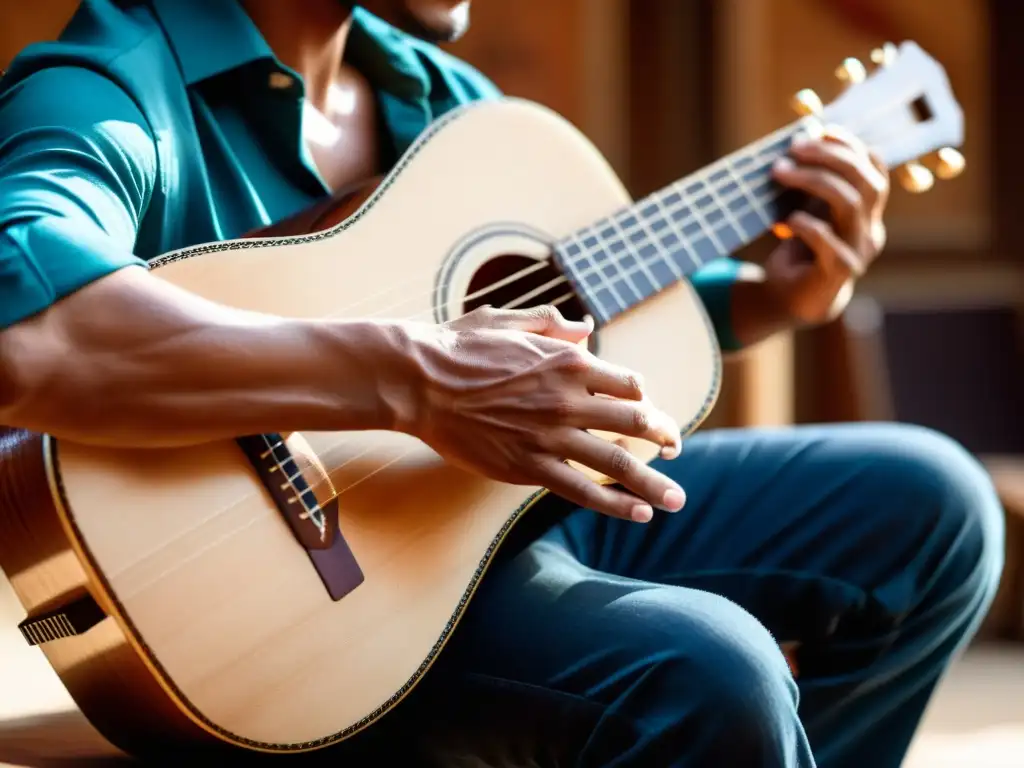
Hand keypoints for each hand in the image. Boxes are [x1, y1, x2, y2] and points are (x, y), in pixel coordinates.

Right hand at [396, 305, 685, 521]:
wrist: (419, 382)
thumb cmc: (458, 348)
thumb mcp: (508, 321)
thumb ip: (551, 325)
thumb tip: (585, 328)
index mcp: (568, 361)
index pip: (630, 384)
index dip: (646, 401)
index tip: (649, 413)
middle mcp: (568, 399)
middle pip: (636, 422)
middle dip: (664, 438)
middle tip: (676, 450)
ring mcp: (550, 436)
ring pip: (618, 463)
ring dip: (654, 483)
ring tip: (676, 500)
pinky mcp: (528, 467)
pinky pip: (582, 490)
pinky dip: (615, 504)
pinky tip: (638, 514)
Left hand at [766, 125, 889, 325]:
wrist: (790, 299)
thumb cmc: (799, 250)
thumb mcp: (808, 208)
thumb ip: (812, 182)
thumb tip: (801, 138)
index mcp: (867, 211)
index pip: (874, 169)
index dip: (851, 146)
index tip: (820, 130)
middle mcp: (870, 229)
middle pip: (866, 181)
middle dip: (831, 157)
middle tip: (794, 148)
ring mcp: (858, 252)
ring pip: (850, 204)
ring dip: (813, 180)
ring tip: (780, 172)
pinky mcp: (838, 273)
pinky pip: (830, 243)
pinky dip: (808, 225)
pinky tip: (787, 220)